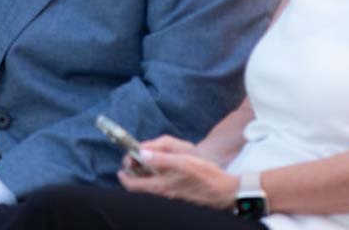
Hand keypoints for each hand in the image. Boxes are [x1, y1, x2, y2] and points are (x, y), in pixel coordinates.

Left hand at [120, 135, 238, 209]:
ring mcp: (170, 194)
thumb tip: (141, 154)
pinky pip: (159, 185)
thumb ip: (161, 158)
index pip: (131, 185)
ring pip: (148, 184)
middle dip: (133, 170)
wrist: (225, 191)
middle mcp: (163, 194)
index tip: (126, 159)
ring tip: (148, 157)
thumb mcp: (182, 162)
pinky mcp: (177, 193)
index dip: (124, 173)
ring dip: (144, 171)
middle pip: (138, 185)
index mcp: (160, 187)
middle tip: (136, 156)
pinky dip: (155, 174)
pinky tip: (163, 164)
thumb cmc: (206, 176)